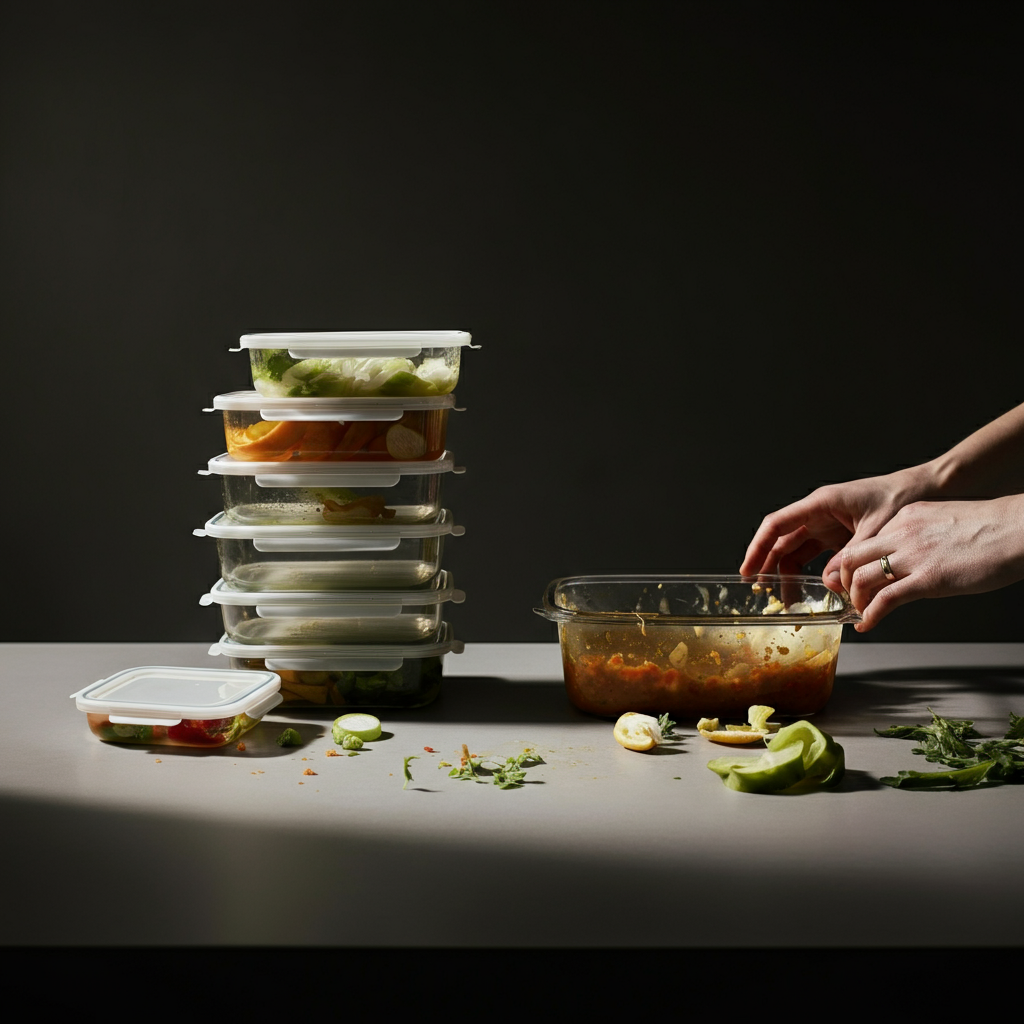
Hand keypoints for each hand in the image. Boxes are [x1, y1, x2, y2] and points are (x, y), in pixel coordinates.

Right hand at [740, 466, 934, 579]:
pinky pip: (818, 557)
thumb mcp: (876, 530)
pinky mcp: (841, 536)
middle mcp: (820, 514)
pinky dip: (815, 575)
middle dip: (769, 567)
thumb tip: (828, 583)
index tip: (747, 569)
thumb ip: (850, 558)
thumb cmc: (903, 496)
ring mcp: (829, 525)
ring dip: (792, 576)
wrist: (929, 488)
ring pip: (798, 552)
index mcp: (822, 503)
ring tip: (792, 601)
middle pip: (782, 542)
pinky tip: (817, 592)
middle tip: (763, 593)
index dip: (758, 548)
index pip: (777, 525)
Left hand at [836, 495, 1023, 630]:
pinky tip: (868, 624)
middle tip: (848, 596)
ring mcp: (913, 556)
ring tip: (859, 612)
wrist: (1018, 529)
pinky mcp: (928, 579)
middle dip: (842, 581)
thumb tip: (909, 559)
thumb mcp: (942, 523)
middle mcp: (901, 534)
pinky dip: (870, 615)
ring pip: (860, 578)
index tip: (852, 579)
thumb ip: (919, 538)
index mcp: (905, 518)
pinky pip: (885, 600)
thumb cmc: (991, 528)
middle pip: (850, 557)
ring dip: (854, 600)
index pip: (865, 542)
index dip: (854, 564)